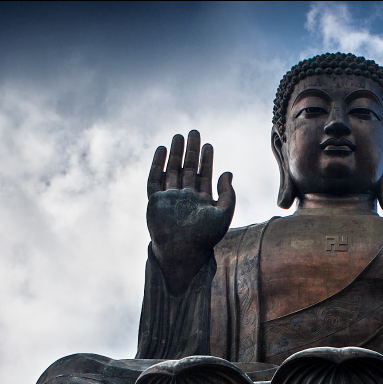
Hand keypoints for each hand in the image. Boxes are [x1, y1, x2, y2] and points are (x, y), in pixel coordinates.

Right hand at [147, 130, 235, 293]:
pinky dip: (157, 164)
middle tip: (194, 132)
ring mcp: (169, 199)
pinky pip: (154, 179)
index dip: (207, 160)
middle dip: (191, 151)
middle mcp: (185, 198)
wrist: (181, 251)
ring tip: (178, 136)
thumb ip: (228, 194)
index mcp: (201, 202)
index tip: (209, 145)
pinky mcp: (155, 201)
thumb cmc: (204, 237)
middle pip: (187, 169)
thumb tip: (228, 172)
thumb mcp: (223, 214)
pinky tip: (162, 150)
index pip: (204, 175)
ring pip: (171, 170)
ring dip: (175, 154)